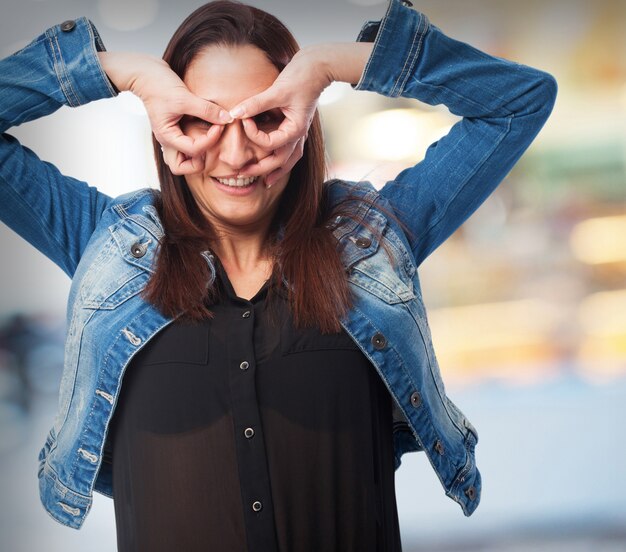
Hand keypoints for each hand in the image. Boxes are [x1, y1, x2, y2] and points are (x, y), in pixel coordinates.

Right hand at [98, 52, 232, 173]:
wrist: (145, 73)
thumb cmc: (159, 84)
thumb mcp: (184, 97)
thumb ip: (206, 110)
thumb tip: (227, 118)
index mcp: (167, 136)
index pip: (193, 150)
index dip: (210, 140)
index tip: (220, 125)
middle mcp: (168, 140)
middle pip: (182, 167)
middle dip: (199, 161)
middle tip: (211, 142)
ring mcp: (172, 136)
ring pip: (183, 160)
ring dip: (198, 155)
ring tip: (209, 138)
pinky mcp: (176, 129)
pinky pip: (188, 144)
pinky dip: (198, 142)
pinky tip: (208, 130)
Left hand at [227, 47, 331, 184]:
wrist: (318, 68)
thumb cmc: (300, 77)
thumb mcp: (277, 90)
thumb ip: (255, 103)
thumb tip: (234, 113)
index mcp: (295, 129)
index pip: (270, 142)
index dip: (254, 135)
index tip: (243, 120)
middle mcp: (299, 135)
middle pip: (279, 161)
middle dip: (260, 169)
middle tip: (241, 174)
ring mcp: (300, 133)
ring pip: (289, 160)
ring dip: (276, 172)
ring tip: (265, 182)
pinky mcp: (298, 127)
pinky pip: (293, 151)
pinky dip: (284, 162)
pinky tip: (277, 165)